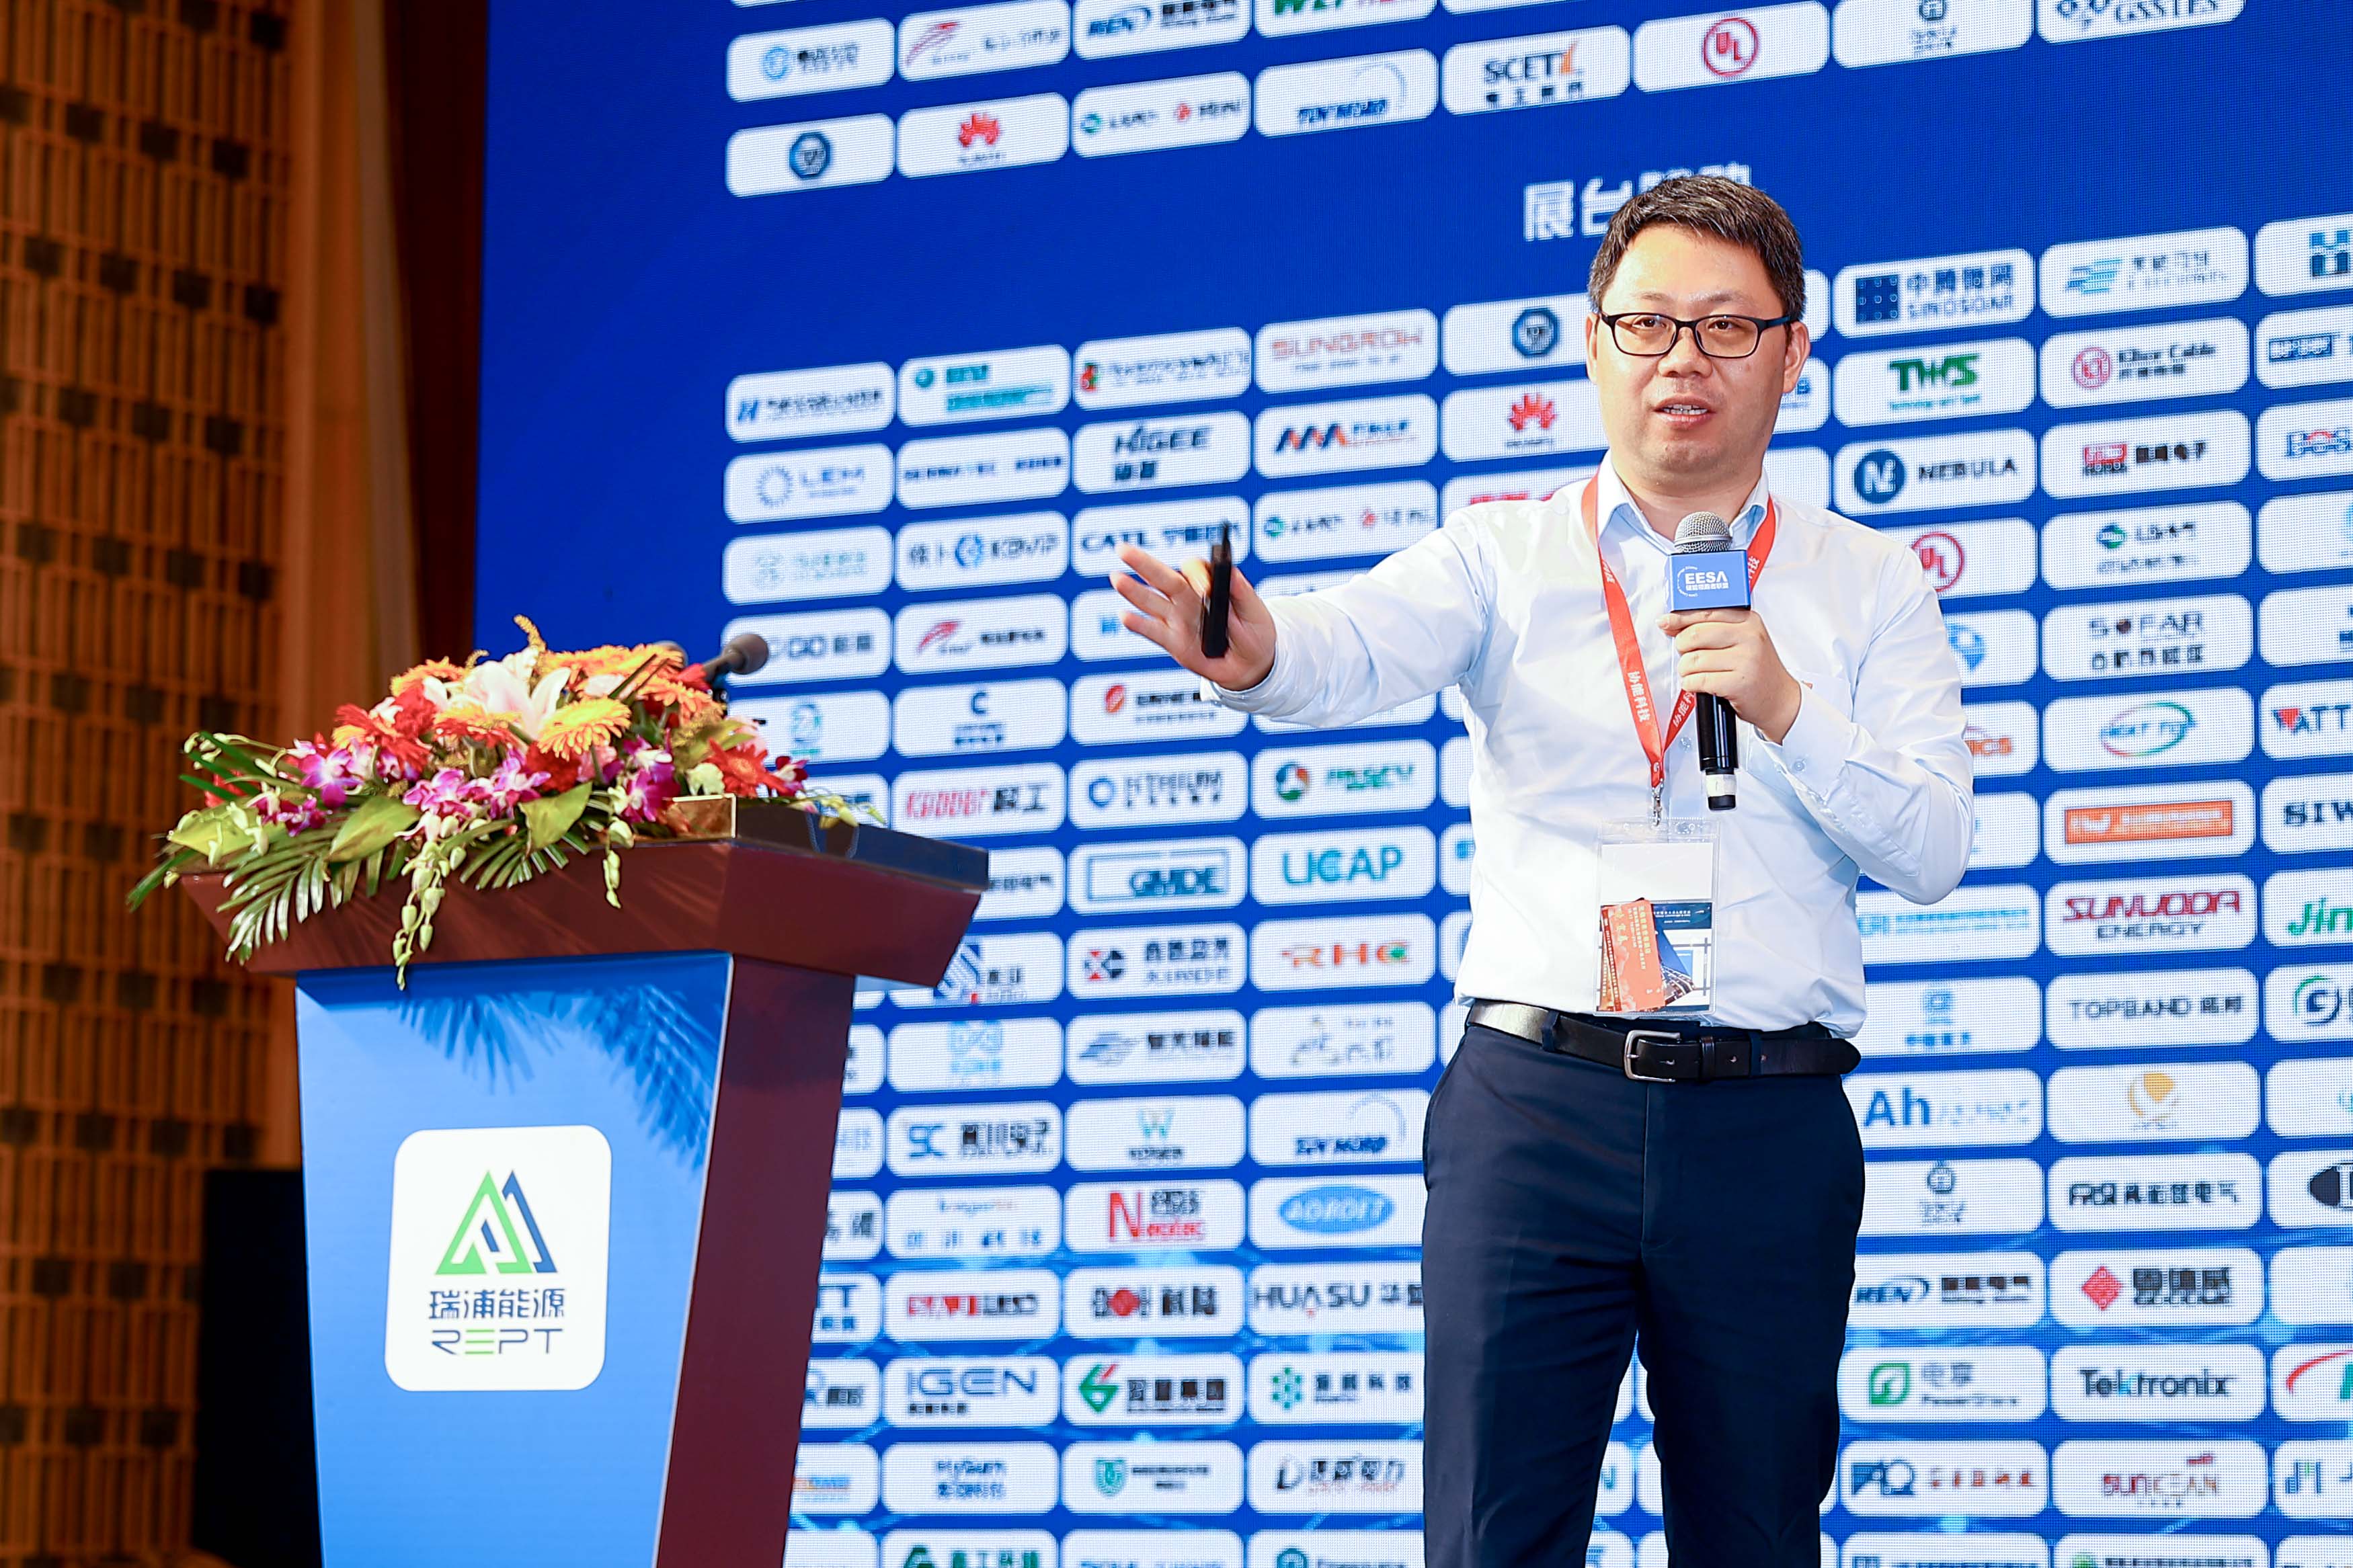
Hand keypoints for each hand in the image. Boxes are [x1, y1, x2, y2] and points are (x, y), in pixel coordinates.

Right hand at [1112, 545, 1278, 689]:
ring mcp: (1177, 619)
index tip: (1206, 587)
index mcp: (1208, 586)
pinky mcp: (1172, 642)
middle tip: (1123, 549)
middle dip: (1143, 563)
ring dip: (1133, 590)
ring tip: (1116, 578)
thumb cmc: (1255, 635)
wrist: (1250, 666)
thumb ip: (1243, 593)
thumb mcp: (1255, 613)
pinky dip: (1139, 624)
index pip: (1194, 570)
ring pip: (1152, 601)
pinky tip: (1125, 616)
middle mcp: (1188, 599)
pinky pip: (1153, 631)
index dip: (1197, 575)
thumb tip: (1231, 572)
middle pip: (1163, 577)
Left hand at [1660, 608, 1801, 743]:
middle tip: (1689, 657)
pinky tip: (1699, 685)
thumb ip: (1712, 628)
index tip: (1665, 622)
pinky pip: (1699, 680)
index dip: (1680, 618)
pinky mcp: (1739, 683)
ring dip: (1686, 670)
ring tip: (1696, 674)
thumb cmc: (1757, 670)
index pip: (1705, 613)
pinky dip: (1691, 685)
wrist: (1780, 700)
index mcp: (1749, 621)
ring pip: (1693, 660)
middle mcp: (1749, 637)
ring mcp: (1746, 660)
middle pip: (1694, 635)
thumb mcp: (1742, 640)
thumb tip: (1672, 623)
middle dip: (1683, 648)